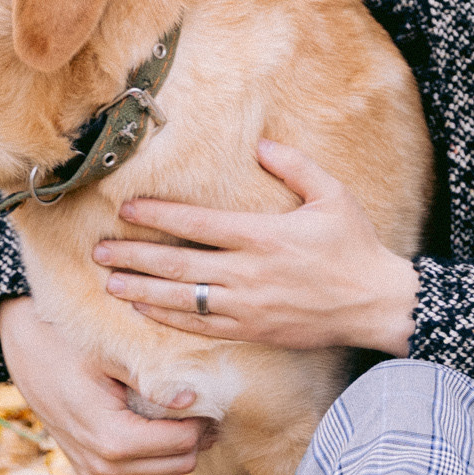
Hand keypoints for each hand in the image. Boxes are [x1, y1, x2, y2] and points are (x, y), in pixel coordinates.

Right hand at [0, 294, 214, 474]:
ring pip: (165, 469)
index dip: (202, 419)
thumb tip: (193, 398)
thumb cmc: (68, 344)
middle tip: (202, 398)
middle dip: (196, 433)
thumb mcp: (112, 354)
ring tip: (182, 405)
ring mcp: (96, 472)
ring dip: (179, 442)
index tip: (207, 392)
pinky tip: (158, 416)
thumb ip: (153, 379)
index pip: (181, 444)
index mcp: (110, 439)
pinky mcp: (94, 469)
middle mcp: (102, 466)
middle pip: (179, 463)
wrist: (26, 351)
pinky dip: (158, 447)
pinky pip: (143, 467)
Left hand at [93, 142, 418, 354]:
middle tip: (98, 250)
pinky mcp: (251, 330)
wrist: (375, 304)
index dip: (158, 216)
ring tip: (109, 281)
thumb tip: (261, 144)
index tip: (127, 209)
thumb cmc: (355, 246)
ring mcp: (246, 305)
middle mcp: (248, 272)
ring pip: (181, 297)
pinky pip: (199, 325)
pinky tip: (144, 308)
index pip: (198, 224)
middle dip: (134, 255)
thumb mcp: (333, 195)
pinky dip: (167, 317)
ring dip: (141, 288)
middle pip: (177, 263)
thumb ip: (295, 167)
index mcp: (264, 235)